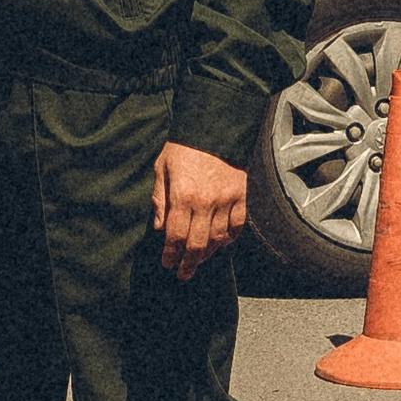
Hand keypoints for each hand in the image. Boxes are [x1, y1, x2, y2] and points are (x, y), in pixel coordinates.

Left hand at [152, 141, 248, 281]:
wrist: (215, 126)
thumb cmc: (183, 147)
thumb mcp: (162, 169)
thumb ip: (160, 200)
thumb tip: (160, 229)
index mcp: (182, 195)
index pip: (176, 235)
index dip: (171, 254)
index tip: (167, 263)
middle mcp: (205, 202)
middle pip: (197, 244)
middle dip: (188, 263)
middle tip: (182, 274)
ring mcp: (226, 200)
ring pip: (219, 239)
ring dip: (208, 254)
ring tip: (199, 260)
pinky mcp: (241, 196)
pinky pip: (238, 226)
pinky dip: (230, 239)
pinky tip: (222, 244)